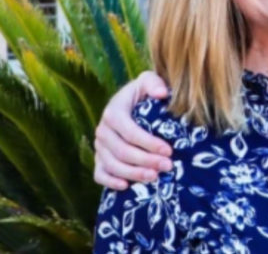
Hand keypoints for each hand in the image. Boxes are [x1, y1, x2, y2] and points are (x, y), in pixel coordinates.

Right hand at [93, 70, 173, 189]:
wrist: (130, 103)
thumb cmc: (142, 93)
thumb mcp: (148, 81)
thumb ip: (154, 83)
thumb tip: (161, 94)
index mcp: (113, 112)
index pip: (130, 132)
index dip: (149, 143)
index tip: (169, 150)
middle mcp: (102, 130)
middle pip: (122, 151)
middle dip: (146, 161)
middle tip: (167, 166)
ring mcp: (99, 147)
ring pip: (112, 165)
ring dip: (133, 174)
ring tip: (154, 177)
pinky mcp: (99, 159)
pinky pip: (99, 175)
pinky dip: (110, 182)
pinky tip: (126, 186)